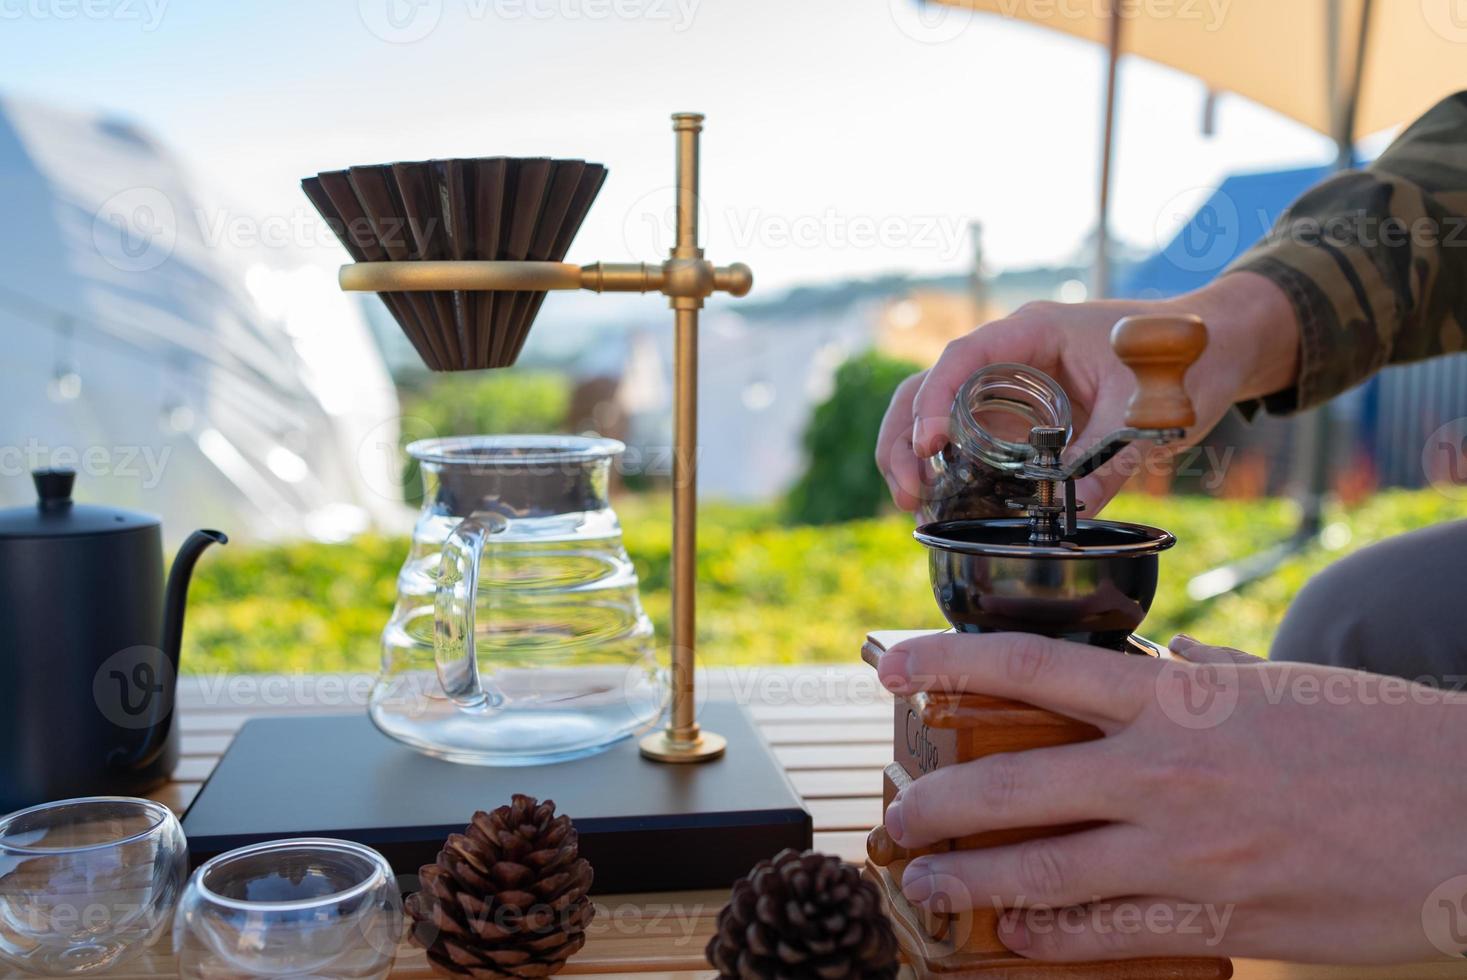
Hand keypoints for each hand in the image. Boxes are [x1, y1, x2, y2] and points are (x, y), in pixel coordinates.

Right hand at [875, 273, 1299, 513]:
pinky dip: (948, 467)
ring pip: (938, 411)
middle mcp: (1011, 353)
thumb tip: (1067, 517)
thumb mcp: (1149, 412)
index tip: (929, 447)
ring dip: (915, 456)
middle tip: (911, 495)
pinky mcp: (1022, 412)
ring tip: (918, 507)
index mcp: (1034, 331)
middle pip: (928, 386)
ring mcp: (1011, 383)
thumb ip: (1106, 460)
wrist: (1220, 344)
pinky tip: (947, 505)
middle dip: (906, 439)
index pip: (962, 357)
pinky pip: (970, 435)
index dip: (934, 400)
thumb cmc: (1187, 355)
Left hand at [876, 632, 1466, 964]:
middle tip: (894, 812)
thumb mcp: (1288, 685)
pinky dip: (1049, 934)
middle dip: (933, 801)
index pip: (1032, 664)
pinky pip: (1106, 933)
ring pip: (1039, 870)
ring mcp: (1186, 851)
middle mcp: (1165, 771)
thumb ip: (1210, 678)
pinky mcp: (1219, 919)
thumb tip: (1164, 667)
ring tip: (925, 881)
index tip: (889, 663)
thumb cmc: (1390, 741)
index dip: (947, 660)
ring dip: (968, 880)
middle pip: (1010, 782)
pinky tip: (1014, 931)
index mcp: (1179, 699)